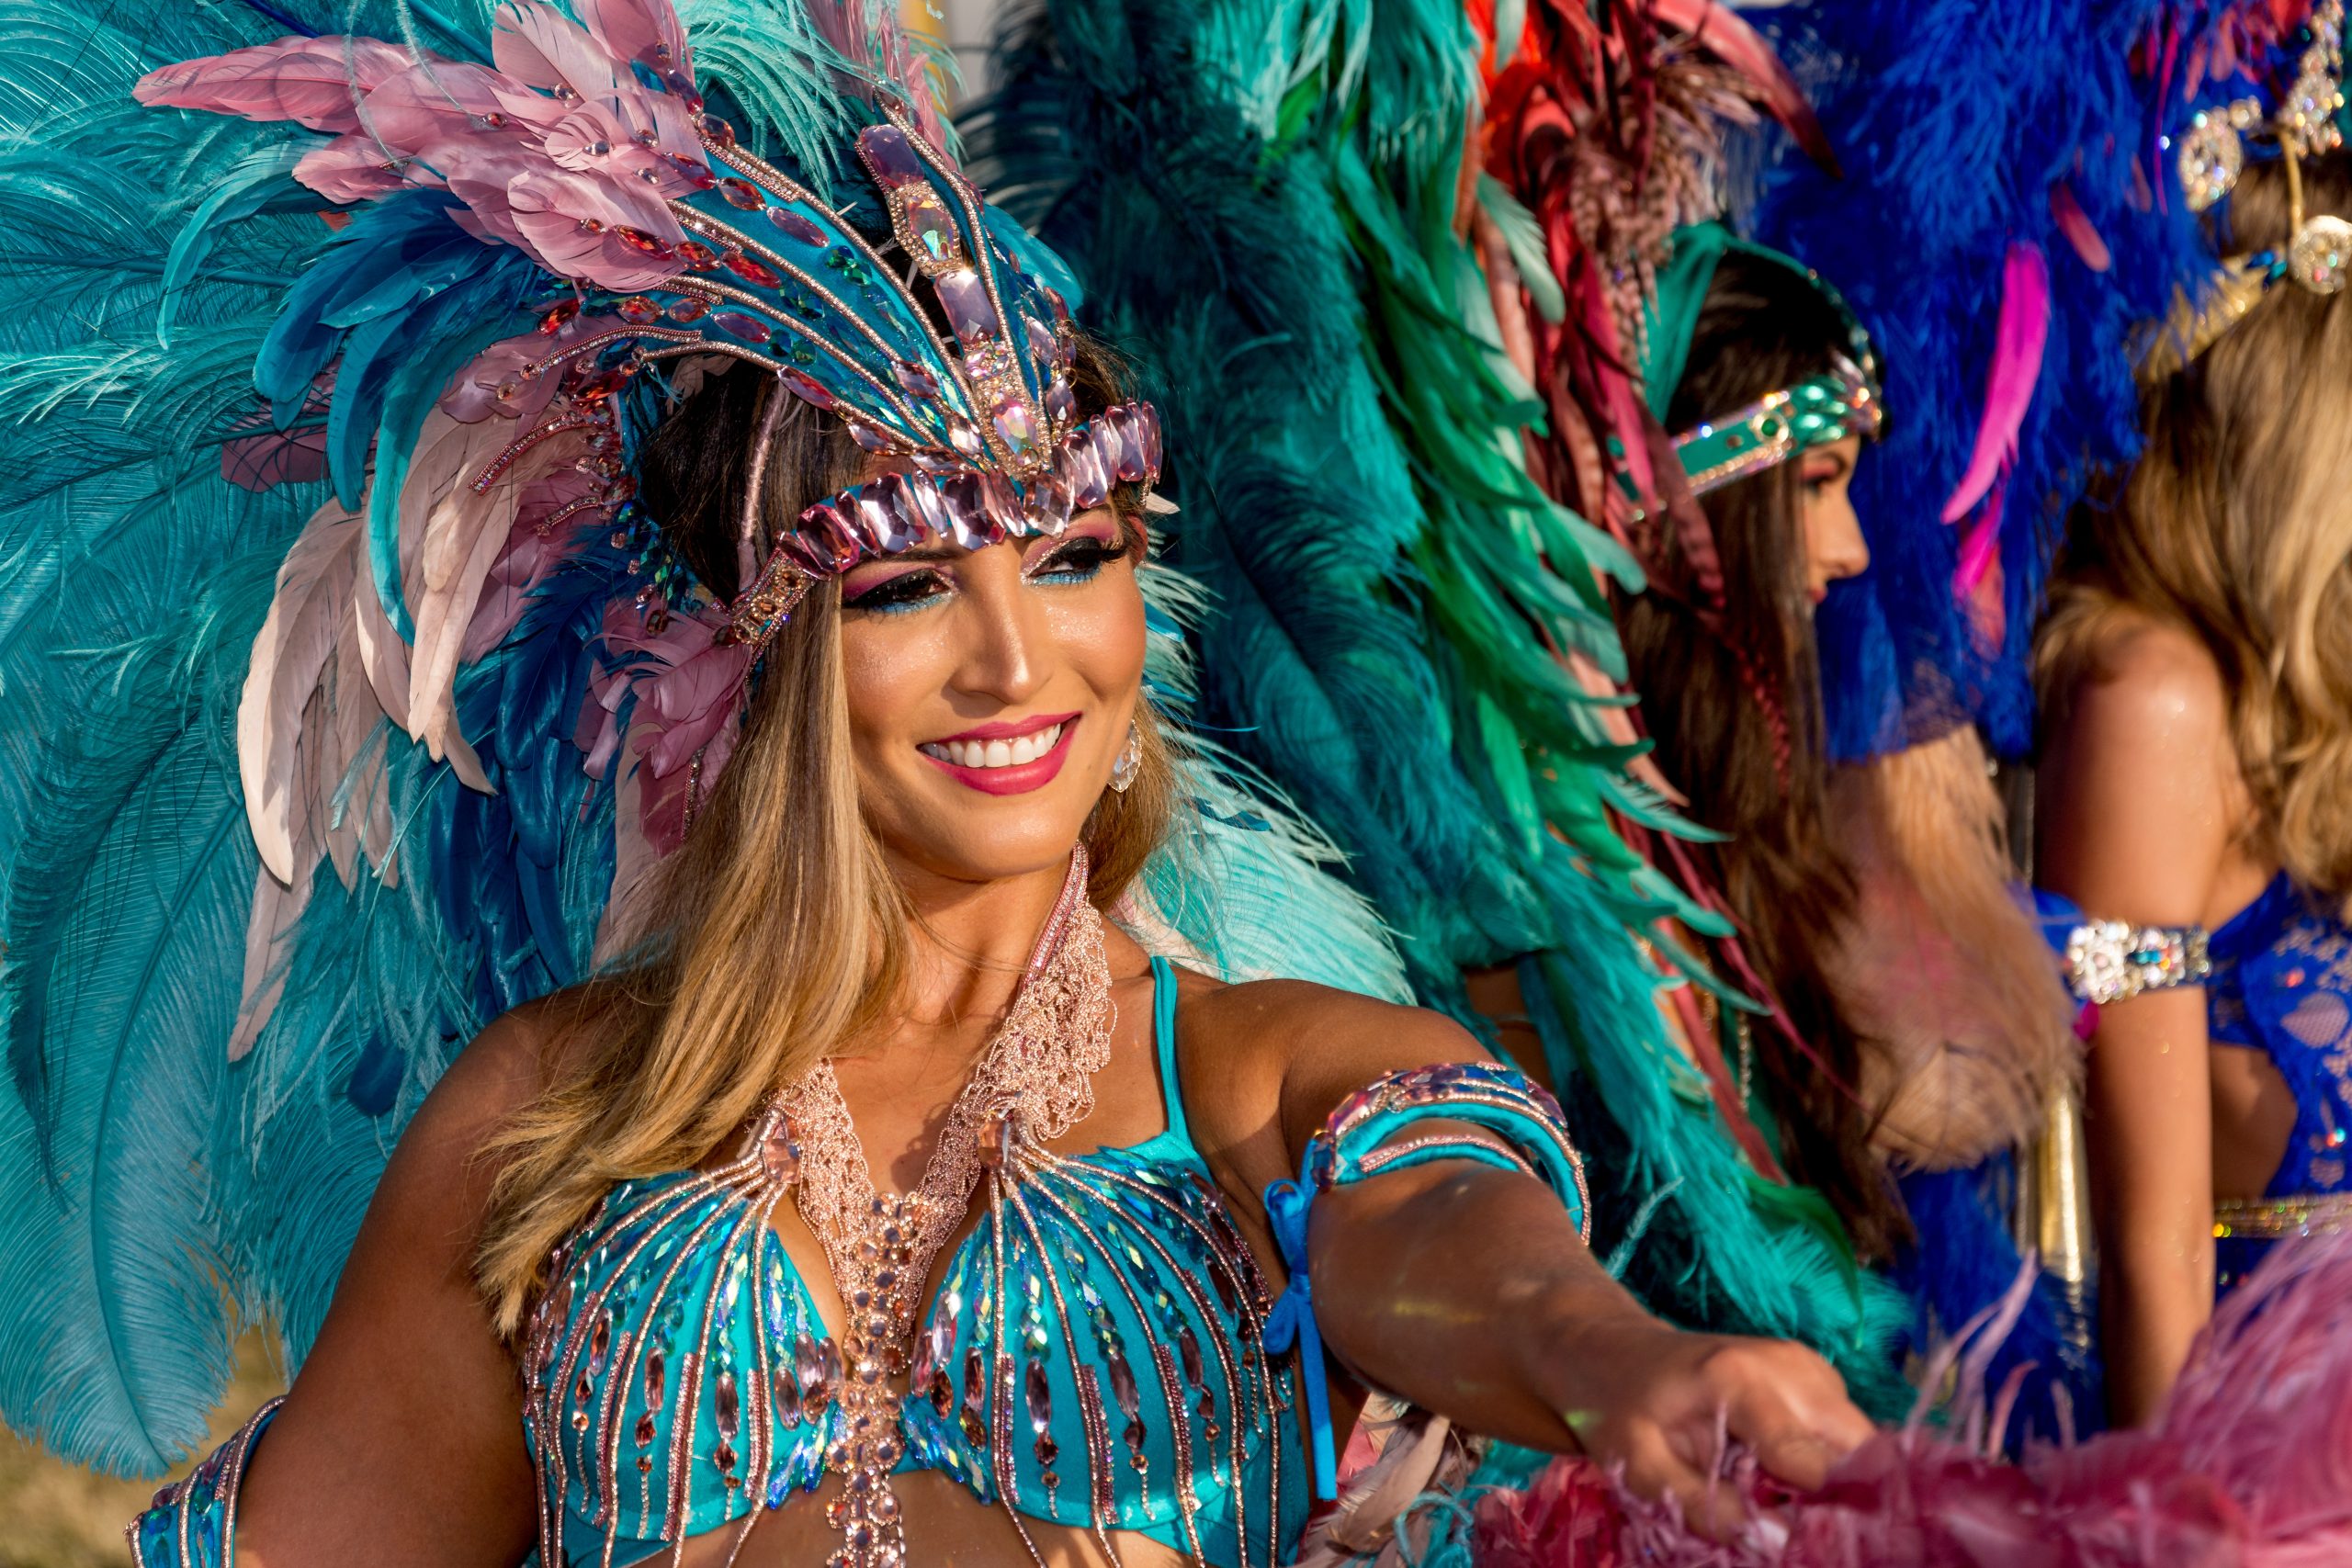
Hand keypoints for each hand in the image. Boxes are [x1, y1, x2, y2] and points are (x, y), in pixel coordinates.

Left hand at [1550, 1318, 1875, 1537]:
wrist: (1620, 1356)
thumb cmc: (1623, 1411)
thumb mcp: (1639, 1468)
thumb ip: (1705, 1509)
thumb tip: (1779, 1544)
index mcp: (1741, 1381)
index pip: (1816, 1463)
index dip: (1818, 1517)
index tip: (1800, 1545)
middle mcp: (1790, 1366)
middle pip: (1859, 1450)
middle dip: (1840, 1499)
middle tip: (1791, 1522)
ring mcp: (1809, 1366)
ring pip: (1860, 1444)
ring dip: (1834, 1482)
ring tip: (1777, 1495)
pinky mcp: (1817, 1375)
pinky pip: (1845, 1433)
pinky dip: (1827, 1462)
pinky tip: (1780, 1473)